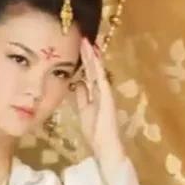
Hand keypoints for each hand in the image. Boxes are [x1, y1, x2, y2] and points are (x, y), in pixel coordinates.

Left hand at [70, 37, 125, 182]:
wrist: (104, 145)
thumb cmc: (95, 131)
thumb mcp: (83, 110)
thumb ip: (81, 96)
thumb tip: (77, 82)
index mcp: (94, 94)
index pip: (88, 74)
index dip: (84, 61)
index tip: (78, 47)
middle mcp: (101, 91)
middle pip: (93, 69)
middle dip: (88, 55)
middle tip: (82, 38)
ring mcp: (105, 93)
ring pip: (97, 71)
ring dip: (92, 57)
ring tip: (87, 42)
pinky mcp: (107, 97)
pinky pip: (101, 79)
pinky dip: (97, 68)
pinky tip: (94, 57)